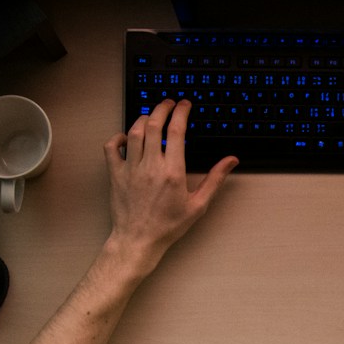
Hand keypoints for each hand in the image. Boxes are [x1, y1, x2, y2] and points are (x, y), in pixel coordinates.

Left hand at [104, 99, 237, 270]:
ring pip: (134, 132)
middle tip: (168, 103)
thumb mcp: (198, 205)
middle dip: (162, 108)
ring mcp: (131, 169)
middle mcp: (151, 166)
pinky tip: (127, 137)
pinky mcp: (116, 175)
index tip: (184, 105)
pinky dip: (118, 137)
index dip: (181, 112)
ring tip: (151, 116)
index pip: (176, 131)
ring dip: (143, 118)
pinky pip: (111, 147)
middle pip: (153, 124)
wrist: (138, 241)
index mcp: (172, 171)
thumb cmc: (168, 226)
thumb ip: (215, 179)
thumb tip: (231, 160)